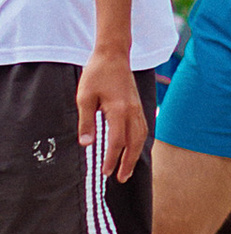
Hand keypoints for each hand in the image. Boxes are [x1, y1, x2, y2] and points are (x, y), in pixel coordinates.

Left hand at [78, 54, 147, 184]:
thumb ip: (86, 122)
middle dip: (128, 163)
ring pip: (141, 137)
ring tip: (127, 169)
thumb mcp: (84, 97)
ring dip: (135, 155)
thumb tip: (86, 144)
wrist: (114, 55)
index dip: (112, 159)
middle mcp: (132, 111)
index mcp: (118, 110)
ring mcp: (137, 108)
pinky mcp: (138, 106)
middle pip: (134, 143)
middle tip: (121, 178)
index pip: (117, 141)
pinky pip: (142, 129)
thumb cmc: (97, 74)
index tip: (105, 173)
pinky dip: (139, 143)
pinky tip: (134, 149)